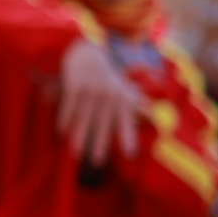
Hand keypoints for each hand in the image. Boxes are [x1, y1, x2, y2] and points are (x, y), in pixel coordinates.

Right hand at [55, 38, 147, 165]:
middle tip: (98, 162)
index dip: (128, 137)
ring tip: (76, 153)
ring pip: (84, 118)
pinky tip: (62, 132)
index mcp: (122, 98)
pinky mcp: (75, 86)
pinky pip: (69, 107)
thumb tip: (154, 121)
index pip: (126, 121)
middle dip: (100, 143)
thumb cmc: (109, 79)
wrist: (89, 54)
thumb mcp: (126, 90)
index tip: (130, 154)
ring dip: (80, 136)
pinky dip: (65, 120)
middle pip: (103, 124)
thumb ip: (138, 106)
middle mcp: (108, 95)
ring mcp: (91, 90)